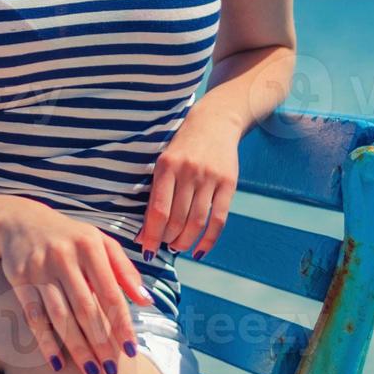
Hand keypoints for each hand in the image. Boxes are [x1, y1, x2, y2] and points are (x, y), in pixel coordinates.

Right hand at [0, 203, 154, 373]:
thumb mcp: (100, 243)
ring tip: (91, 370)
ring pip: (60, 315)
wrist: (22, 221)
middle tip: (111, 368)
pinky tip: (57, 362)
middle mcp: (64, 255)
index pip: (110, 293)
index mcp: (89, 246)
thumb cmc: (70, 237)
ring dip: (76, 347)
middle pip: (85, 308)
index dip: (121, 324)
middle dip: (100, 342)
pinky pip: (34, 315)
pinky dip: (45, 340)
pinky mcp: (19, 277)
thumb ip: (124, 270)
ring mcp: (40, 266)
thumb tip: (147, 301)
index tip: (131, 350)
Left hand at [135, 107, 241, 259]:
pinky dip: (208, 239)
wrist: (215, 122)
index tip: (145, 250)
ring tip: (178, 247)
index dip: (151, 234)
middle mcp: (188, 172)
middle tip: (163, 247)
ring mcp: (210, 178)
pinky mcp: (228, 184)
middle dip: (167, 239)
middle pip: (177, 219)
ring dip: (185, 241)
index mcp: (166, 166)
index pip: (158, 209)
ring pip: (197, 221)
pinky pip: (219, 219)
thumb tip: (145, 230)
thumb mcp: (164, 161)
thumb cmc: (182, 147)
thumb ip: (156, 192)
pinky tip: (199, 250)